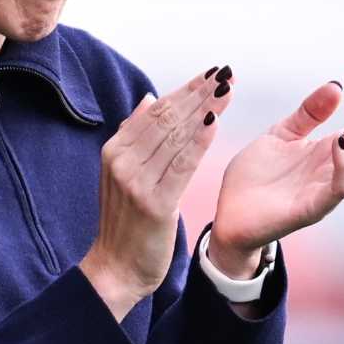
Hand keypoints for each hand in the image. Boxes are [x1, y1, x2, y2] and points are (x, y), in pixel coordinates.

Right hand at [79, 67, 231, 320]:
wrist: (115, 270)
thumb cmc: (127, 222)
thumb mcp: (124, 175)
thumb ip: (136, 137)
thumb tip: (150, 98)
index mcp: (115, 150)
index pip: (156, 110)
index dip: (186, 89)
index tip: (211, 74)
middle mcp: (123, 161)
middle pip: (167, 118)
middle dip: (199, 93)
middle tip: (226, 74)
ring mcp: (136, 182)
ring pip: (176, 136)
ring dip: (205, 109)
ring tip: (227, 90)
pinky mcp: (154, 204)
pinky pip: (181, 166)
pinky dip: (199, 142)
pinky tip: (215, 122)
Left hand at [208, 71, 343, 278]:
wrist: (228, 215)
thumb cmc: (255, 178)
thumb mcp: (281, 134)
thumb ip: (308, 113)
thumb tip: (335, 86)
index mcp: (331, 151)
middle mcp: (335, 170)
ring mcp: (326, 190)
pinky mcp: (312, 208)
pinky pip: (341, 188)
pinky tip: (339, 142)